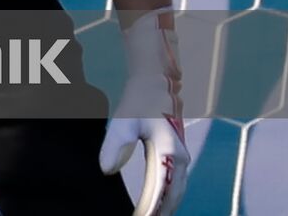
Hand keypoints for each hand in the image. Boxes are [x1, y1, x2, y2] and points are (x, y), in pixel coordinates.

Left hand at [99, 11, 188, 215]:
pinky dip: (168, 197)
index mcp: (168, 152)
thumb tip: (106, 170)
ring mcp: (181, 159)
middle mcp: (179, 159)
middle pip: (173, 195)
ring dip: (166, 207)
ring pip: (176, 191)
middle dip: (161, 212)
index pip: (161, 189)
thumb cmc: (138, 103)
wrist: (155, 85)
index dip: (151, 208)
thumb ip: (115, 146)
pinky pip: (176, 184)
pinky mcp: (177, 157)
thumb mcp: (122, 122)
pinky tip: (156, 206)